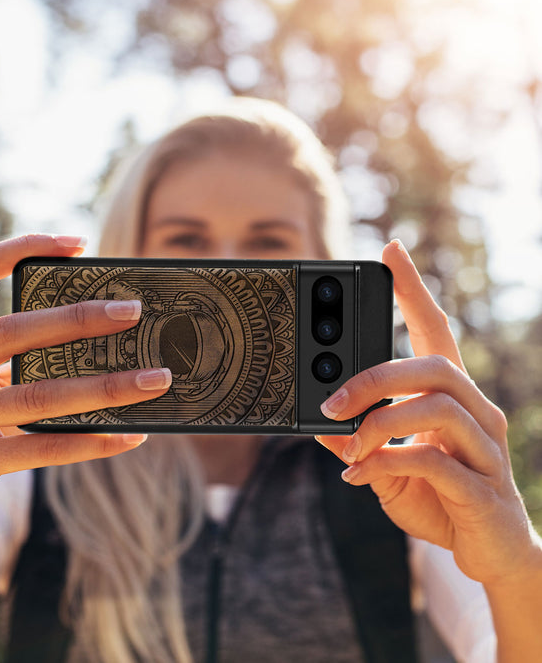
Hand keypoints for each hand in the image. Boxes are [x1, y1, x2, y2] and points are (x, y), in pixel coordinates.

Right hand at [0, 234, 170, 552]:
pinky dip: (89, 442)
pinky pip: (37, 450)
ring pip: (33, 396)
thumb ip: (11, 361)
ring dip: (103, 387)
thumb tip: (100, 339)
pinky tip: (129, 437)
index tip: (78, 243)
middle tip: (133, 312)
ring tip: (155, 380)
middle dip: (77, 318)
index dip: (21, 249)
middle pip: (9, 331)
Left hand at [316, 240, 538, 586]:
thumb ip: (356, 441)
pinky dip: (389, 462)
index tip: (390, 252)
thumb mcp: (386, 465)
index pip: (435, 330)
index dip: (413, 290)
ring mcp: (485, 449)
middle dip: (375, 378)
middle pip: (433, 366)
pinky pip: (434, 460)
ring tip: (350, 446)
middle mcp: (476, 412)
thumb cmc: (438, 497)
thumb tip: (317, 423)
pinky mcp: (483, 488)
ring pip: (437, 406)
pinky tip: (362, 476)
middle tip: (332, 402)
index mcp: (451, 397)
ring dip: (379, 423)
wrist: (489, 553)